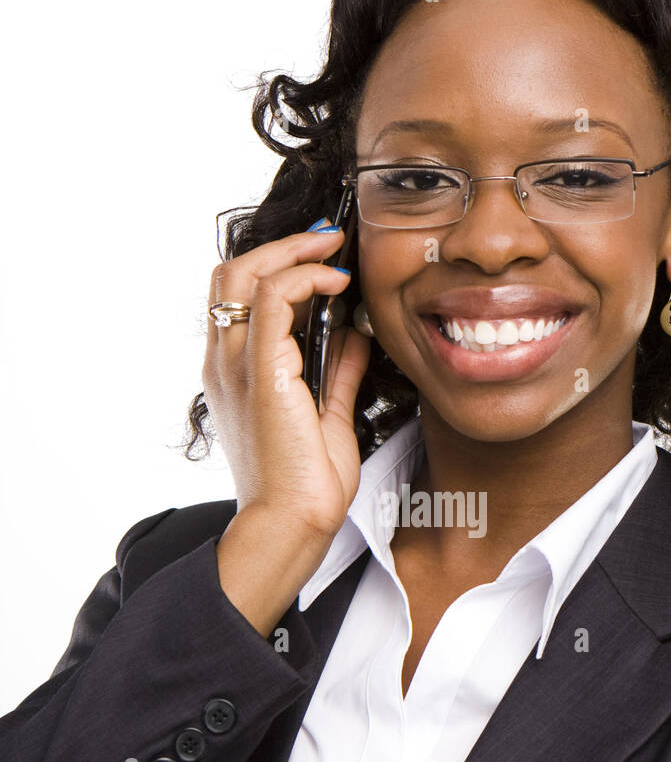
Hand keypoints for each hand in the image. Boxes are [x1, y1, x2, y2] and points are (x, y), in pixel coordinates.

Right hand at [205, 221, 371, 537]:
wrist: (292, 522)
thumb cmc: (306, 483)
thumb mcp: (328, 414)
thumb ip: (338, 371)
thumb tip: (355, 334)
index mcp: (233, 372)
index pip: (236, 296)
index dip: (274, 265)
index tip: (321, 258)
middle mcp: (224, 362)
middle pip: (230, 272)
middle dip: (280, 246)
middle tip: (327, 239)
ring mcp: (235, 365)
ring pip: (244, 273)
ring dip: (293, 252)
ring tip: (332, 249)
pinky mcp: (261, 371)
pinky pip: (274, 298)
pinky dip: (305, 278)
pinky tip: (336, 283)